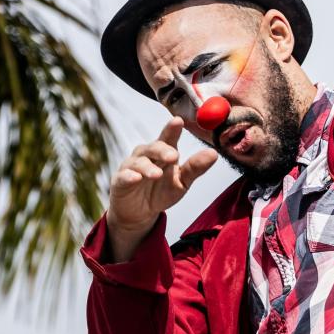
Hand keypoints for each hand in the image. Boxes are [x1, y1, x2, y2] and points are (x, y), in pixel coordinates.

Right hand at [106, 117, 217, 261]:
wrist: (140, 213)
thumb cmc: (161, 191)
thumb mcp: (182, 182)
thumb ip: (195, 168)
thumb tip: (214, 154)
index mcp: (163, 152)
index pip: (168, 138)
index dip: (172, 129)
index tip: (178, 120)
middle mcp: (146, 155)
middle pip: (153, 148)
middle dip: (162, 150)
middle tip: (174, 156)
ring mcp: (131, 167)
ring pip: (139, 163)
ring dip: (148, 167)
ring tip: (157, 174)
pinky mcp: (120, 181)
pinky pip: (124, 177)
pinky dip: (129, 177)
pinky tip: (136, 178)